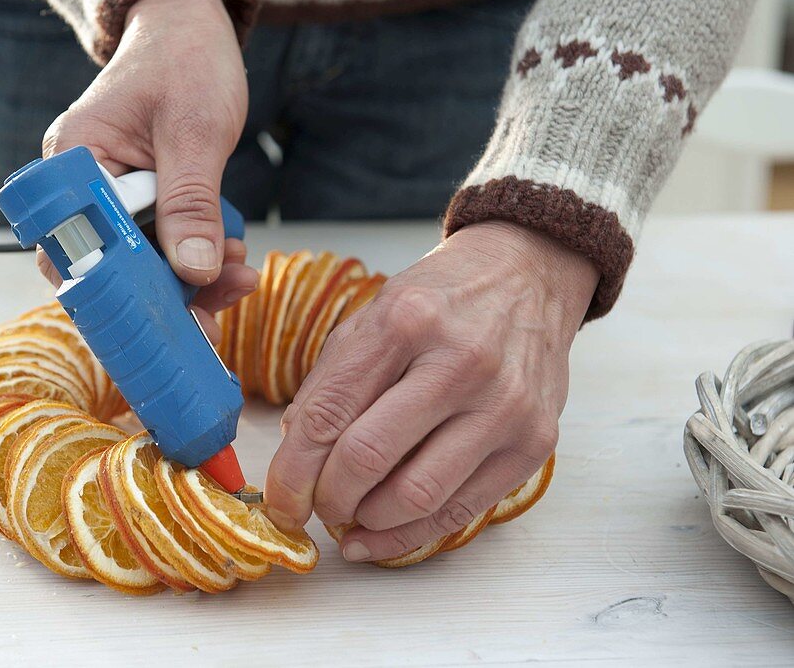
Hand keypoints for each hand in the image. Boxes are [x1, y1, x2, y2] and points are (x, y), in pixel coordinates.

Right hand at [37, 0, 255, 339]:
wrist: (191, 31)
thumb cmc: (186, 62)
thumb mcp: (196, 132)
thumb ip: (191, 203)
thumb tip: (193, 271)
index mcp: (74, 162)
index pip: (76, 248)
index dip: (115, 293)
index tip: (163, 321)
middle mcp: (80, 187)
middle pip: (109, 266)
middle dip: (166, 295)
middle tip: (217, 319)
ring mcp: (111, 197)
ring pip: (142, 263)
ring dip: (191, 279)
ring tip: (239, 275)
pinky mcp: (140, 203)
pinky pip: (161, 245)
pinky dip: (196, 257)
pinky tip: (232, 257)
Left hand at [263, 221, 598, 561]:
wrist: (528, 277)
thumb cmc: (441, 300)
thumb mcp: (374, 314)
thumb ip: (331, 381)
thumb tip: (295, 456)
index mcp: (405, 321)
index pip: (328, 415)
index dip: (291, 473)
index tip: (280, 502)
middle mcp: (460, 362)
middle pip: (366, 460)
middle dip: (326, 499)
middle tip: (316, 505)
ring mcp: (503, 405)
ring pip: (414, 498)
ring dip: (366, 522)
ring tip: (351, 515)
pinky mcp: (534, 443)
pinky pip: (461, 513)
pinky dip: (408, 538)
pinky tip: (379, 537)